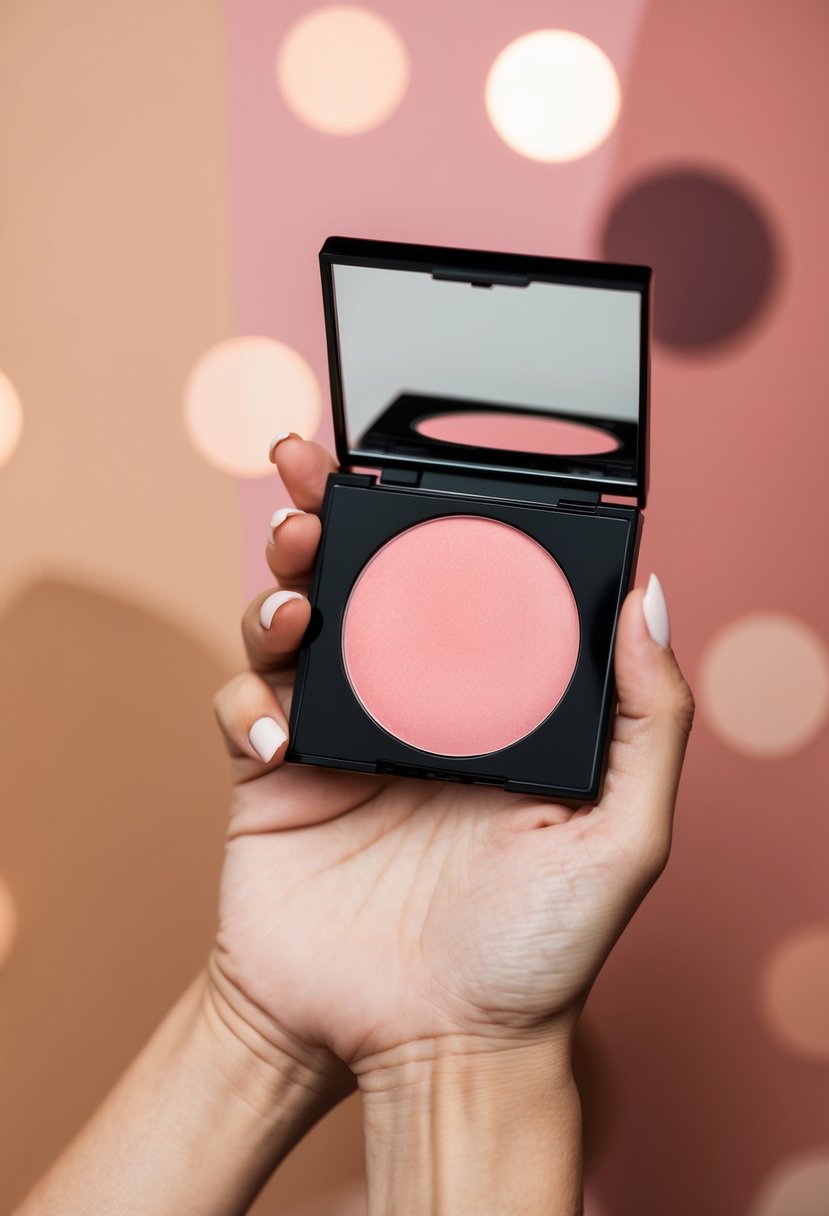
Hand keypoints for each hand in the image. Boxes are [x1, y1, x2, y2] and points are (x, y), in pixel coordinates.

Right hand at [210, 437, 694, 1081]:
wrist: (431, 1048)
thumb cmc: (536, 956)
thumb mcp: (622, 836)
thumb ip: (650, 719)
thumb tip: (649, 597)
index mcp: (488, 705)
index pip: (455, 585)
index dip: (426, 518)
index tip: (406, 464)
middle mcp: (411, 708)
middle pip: (359, 584)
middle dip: (325, 517)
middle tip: (308, 476)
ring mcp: (337, 738)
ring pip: (290, 626)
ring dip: (279, 587)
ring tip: (294, 595)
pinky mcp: (272, 779)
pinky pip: (240, 706)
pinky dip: (246, 699)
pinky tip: (278, 735)